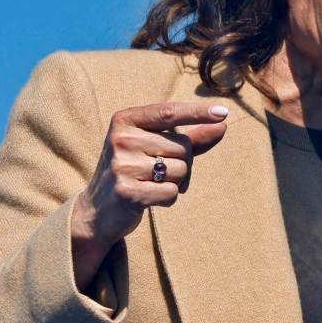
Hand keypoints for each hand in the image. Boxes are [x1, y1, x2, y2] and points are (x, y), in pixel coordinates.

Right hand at [69, 101, 230, 295]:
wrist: (97, 210)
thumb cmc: (133, 172)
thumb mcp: (156, 148)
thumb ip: (190, 137)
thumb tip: (222, 124)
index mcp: (125, 120)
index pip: (169, 112)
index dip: (198, 112)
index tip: (224, 112)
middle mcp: (121, 139)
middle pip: (183, 146)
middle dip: (183, 162)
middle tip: (158, 172)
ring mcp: (122, 165)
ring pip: (181, 170)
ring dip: (176, 182)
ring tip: (150, 184)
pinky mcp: (127, 191)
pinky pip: (172, 192)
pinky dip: (168, 198)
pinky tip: (148, 198)